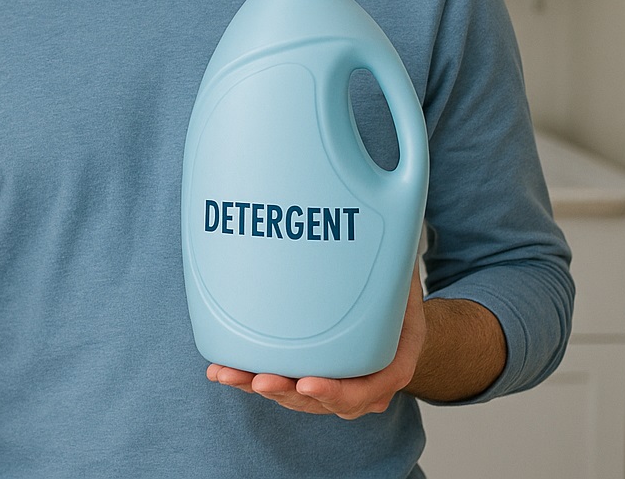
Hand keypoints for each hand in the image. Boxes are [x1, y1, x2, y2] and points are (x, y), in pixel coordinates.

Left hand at [205, 264, 426, 418]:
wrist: (394, 305)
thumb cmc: (396, 289)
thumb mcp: (402, 276)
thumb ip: (391, 265)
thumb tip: (378, 224)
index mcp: (391, 362)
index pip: (365, 390)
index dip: (336, 392)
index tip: (306, 384)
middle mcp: (363, 380)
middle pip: (323, 401)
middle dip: (287, 393)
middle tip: (259, 381)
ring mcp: (334, 381)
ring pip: (296, 397)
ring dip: (260, 388)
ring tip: (229, 375)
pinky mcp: (308, 372)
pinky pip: (280, 382)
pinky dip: (250, 378)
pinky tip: (222, 371)